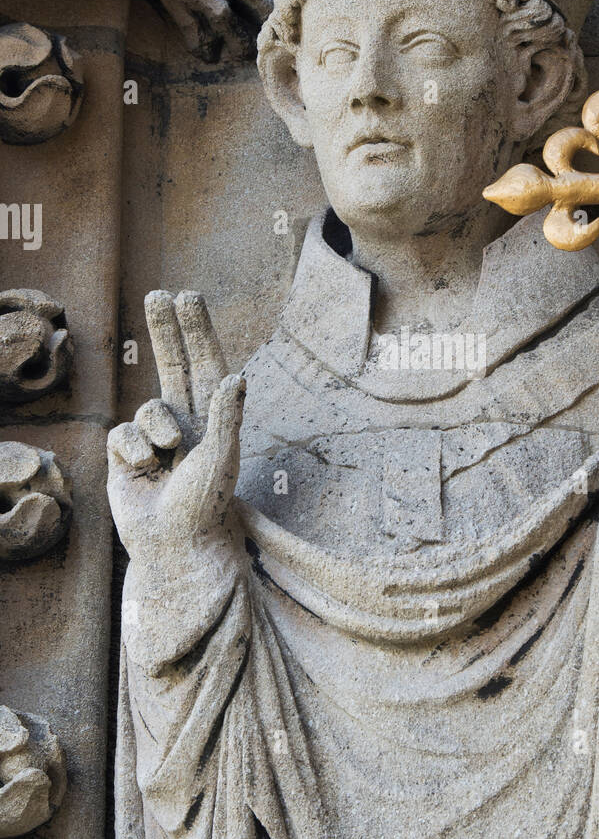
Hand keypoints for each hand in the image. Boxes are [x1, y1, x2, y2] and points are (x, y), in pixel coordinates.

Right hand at [107, 290, 245, 564]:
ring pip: (146, 408)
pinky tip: (144, 473)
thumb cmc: (206, 504)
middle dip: (165, 330)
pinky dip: (134, 451)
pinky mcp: (127, 455)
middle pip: (173, 366)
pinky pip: (123, 434)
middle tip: (158, 292)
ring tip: (168, 460)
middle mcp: (185, 423)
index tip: (186, 295)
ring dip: (156, 430)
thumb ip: (226, 416)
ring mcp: (154, 438)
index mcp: (214, 420)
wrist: (175, 545)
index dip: (196, 331)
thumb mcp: (221, 457)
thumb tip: (234, 376)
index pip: (206, 364)